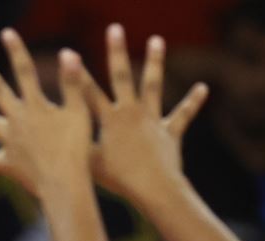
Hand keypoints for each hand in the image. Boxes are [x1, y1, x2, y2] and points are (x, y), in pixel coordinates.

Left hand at [0, 31, 93, 202]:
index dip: (16, 51)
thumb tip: (67, 52)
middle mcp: (17, 120)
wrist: (65, 185)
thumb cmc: (77, 150)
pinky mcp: (6, 163)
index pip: (25, 72)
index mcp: (36, 107)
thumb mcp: (79, 113)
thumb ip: (72, 82)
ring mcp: (8, 141)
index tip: (6, 33)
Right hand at [78, 26, 209, 209]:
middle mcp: (131, 113)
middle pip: (122, 76)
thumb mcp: (91, 165)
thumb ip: (79, 147)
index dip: (78, 74)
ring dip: (155, 62)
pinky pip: (182, 115)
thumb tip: (62, 139)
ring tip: (156, 40)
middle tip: (115, 28)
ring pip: (153, 86)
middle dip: (116, 51)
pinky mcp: (170, 132)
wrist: (154, 189)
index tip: (69, 53)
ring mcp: (152, 120)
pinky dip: (193, 102)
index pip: (89, 93)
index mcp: (109, 121)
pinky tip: (202, 88)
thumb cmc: (119, 181)